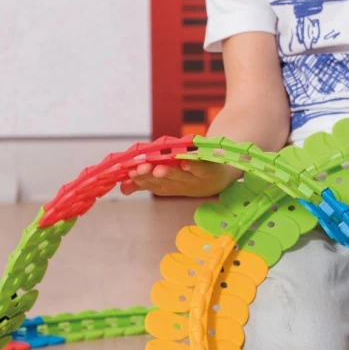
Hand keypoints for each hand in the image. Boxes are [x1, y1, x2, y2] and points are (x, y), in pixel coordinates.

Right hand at [119, 159, 235, 196]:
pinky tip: (186, 162)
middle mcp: (183, 186)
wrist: (226, 170)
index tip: (128, 173)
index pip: (152, 185)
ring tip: (158, 168)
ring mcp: (199, 180)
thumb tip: (122, 187)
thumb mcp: (169, 178)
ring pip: (182, 177)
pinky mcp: (213, 171)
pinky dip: (195, 166)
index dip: (140, 180)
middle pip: (165, 182)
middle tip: (139, 170)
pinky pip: (203, 169)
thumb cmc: (193, 172)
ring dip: (170, 173)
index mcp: (171, 187)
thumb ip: (146, 181)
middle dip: (151, 176)